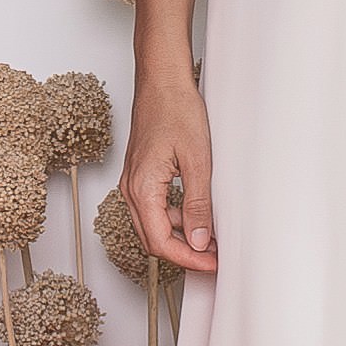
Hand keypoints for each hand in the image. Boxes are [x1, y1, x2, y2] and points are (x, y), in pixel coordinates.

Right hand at [122, 73, 217, 273]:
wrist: (161, 80)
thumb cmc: (175, 109)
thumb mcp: (197, 161)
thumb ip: (198, 205)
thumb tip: (200, 240)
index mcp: (142, 189)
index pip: (160, 243)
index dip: (188, 260)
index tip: (212, 264)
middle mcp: (131, 189)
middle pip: (153, 240)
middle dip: (184, 254)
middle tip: (213, 258)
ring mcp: (133, 182)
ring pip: (152, 226)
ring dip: (179, 237)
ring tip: (210, 238)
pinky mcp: (140, 175)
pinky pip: (153, 208)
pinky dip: (174, 219)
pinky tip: (196, 214)